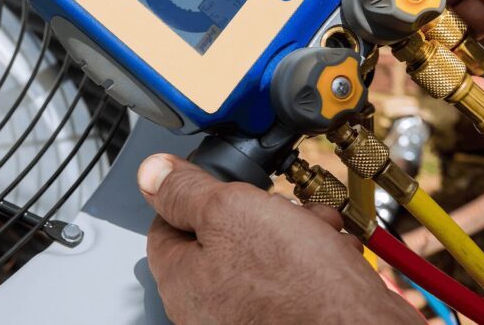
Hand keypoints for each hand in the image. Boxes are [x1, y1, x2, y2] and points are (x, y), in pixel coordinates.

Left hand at [138, 154, 420, 324]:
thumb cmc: (299, 287)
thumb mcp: (231, 211)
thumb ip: (186, 191)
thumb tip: (151, 173)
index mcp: (183, 283)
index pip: (166, 223)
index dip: (193, 192)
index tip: (217, 178)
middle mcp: (211, 307)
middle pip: (221, 234)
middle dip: (258, 209)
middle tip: (278, 205)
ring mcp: (251, 315)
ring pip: (264, 250)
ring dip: (294, 228)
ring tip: (316, 229)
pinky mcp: (290, 316)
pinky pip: (294, 275)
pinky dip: (315, 257)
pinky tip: (332, 253)